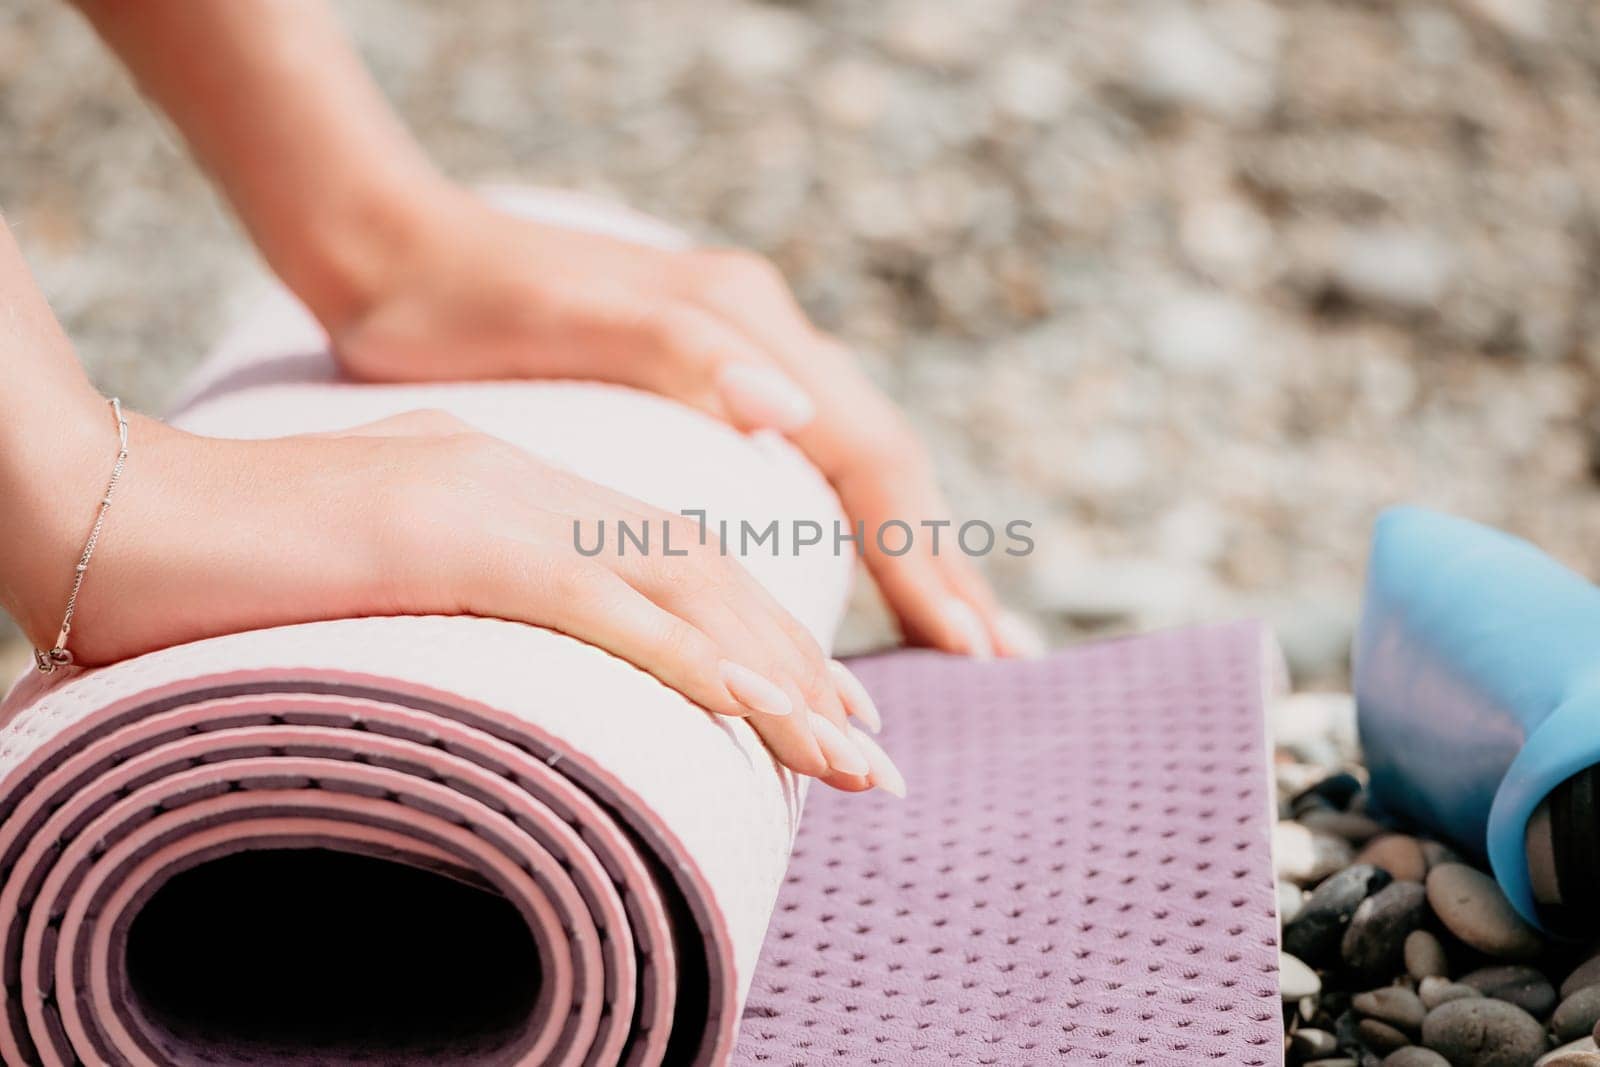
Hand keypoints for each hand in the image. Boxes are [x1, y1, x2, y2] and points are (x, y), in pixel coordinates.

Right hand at [18, 409, 902, 795]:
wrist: (115, 502)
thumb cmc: (227, 551)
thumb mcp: (375, 558)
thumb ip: (454, 582)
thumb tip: (506, 645)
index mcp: (513, 484)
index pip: (663, 557)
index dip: (751, 628)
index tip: (813, 704)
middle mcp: (527, 482)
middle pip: (701, 572)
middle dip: (797, 663)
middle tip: (870, 747)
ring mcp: (497, 504)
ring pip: (678, 592)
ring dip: (776, 677)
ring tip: (852, 757)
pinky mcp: (457, 539)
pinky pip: (604, 609)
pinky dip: (690, 661)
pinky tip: (759, 714)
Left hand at [319, 190, 1041, 658]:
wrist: (399, 253)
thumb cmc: (469, 298)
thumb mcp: (570, 317)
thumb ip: (683, 352)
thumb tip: (790, 414)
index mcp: (750, 329)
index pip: (870, 457)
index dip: (920, 552)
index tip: (966, 644)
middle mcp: (765, 343)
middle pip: (886, 467)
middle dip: (943, 563)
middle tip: (1001, 658)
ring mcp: (743, 362)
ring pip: (857, 470)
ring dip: (912, 553)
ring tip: (959, 635)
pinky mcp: (710, 385)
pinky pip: (810, 471)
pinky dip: (852, 533)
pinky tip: (859, 574)